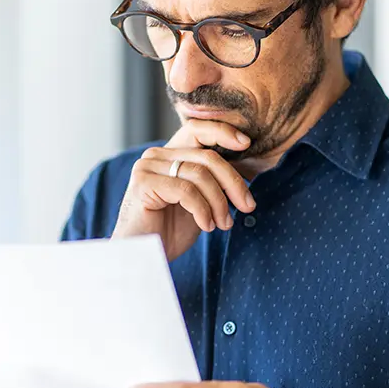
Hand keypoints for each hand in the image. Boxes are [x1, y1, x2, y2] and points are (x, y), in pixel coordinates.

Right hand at [112, 120, 256, 260]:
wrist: (140, 256)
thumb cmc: (168, 232)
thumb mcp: (199, 203)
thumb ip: (213, 183)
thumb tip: (247, 171)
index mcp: (169, 154)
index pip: (197, 130)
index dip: (223, 132)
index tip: (246, 145)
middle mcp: (156, 155)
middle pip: (207, 156)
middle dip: (233, 182)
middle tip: (248, 205)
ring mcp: (147, 167)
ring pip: (200, 175)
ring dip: (219, 202)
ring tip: (223, 224)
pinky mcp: (143, 183)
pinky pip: (186, 191)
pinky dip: (203, 210)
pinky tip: (206, 226)